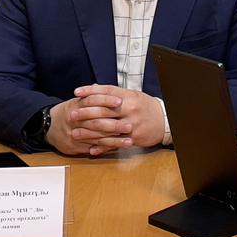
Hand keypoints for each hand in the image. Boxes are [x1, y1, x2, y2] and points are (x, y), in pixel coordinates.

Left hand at [45, 85, 165, 155]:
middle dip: (85, 113)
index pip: (107, 91)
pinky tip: (90, 148)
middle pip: (104, 110)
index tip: (77, 92)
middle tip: (72, 114)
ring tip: (75, 133)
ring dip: (89, 132)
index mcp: (129, 97)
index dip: (91, 91)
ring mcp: (131, 124)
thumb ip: (113, 93)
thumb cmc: (145, 107)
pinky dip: (101, 147)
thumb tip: (93, 88)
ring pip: (106, 129)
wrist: (164, 120)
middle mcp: (130, 109)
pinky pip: (114, 143)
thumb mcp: (132, 95)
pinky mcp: (133, 138)